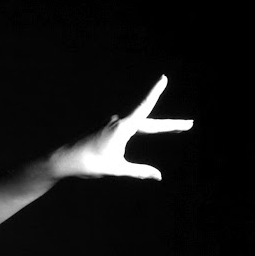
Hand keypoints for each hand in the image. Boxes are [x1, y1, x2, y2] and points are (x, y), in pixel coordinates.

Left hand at [52, 75, 192, 180]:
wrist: (65, 159)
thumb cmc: (90, 164)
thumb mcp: (117, 169)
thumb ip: (139, 171)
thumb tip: (158, 176)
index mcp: (123, 127)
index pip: (144, 108)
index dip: (155, 93)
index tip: (164, 78)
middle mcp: (119, 122)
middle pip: (150, 123)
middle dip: (169, 127)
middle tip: (189, 126)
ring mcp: (112, 124)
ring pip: (136, 128)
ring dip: (148, 133)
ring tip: (132, 148)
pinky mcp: (107, 129)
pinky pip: (124, 133)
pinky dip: (129, 138)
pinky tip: (106, 154)